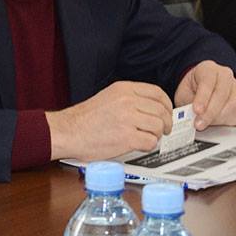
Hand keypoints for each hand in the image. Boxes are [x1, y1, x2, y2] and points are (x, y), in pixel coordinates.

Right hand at [46, 81, 173, 161]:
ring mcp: (128, 118)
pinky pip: (150, 142)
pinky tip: (138, 145)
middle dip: (166, 123)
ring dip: (156, 135)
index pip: (158, 93)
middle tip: (163, 131)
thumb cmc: (86, 119)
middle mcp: (128, 101)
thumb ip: (130, 99)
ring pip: (158, 127)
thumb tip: (152, 108)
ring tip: (146, 138)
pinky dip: (147, 146)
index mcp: (124, 89)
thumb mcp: (109, 97)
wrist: (68, 131)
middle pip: (161, 111)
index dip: (167, 105)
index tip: (167, 113)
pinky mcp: (127, 137)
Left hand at [173, 60, 235, 130]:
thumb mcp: (183, 95)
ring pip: (233, 105)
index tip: (196, 111)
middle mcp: (225, 76)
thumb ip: (187, 104)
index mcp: (208, 69)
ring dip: (218, 118)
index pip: (208, 82)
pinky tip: (216, 123)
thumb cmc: (191, 91)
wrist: (198, 92)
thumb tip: (190, 117)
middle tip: (199, 124)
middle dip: (210, 112)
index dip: (202, 98)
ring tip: (205, 123)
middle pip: (222, 94)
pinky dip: (228, 122)